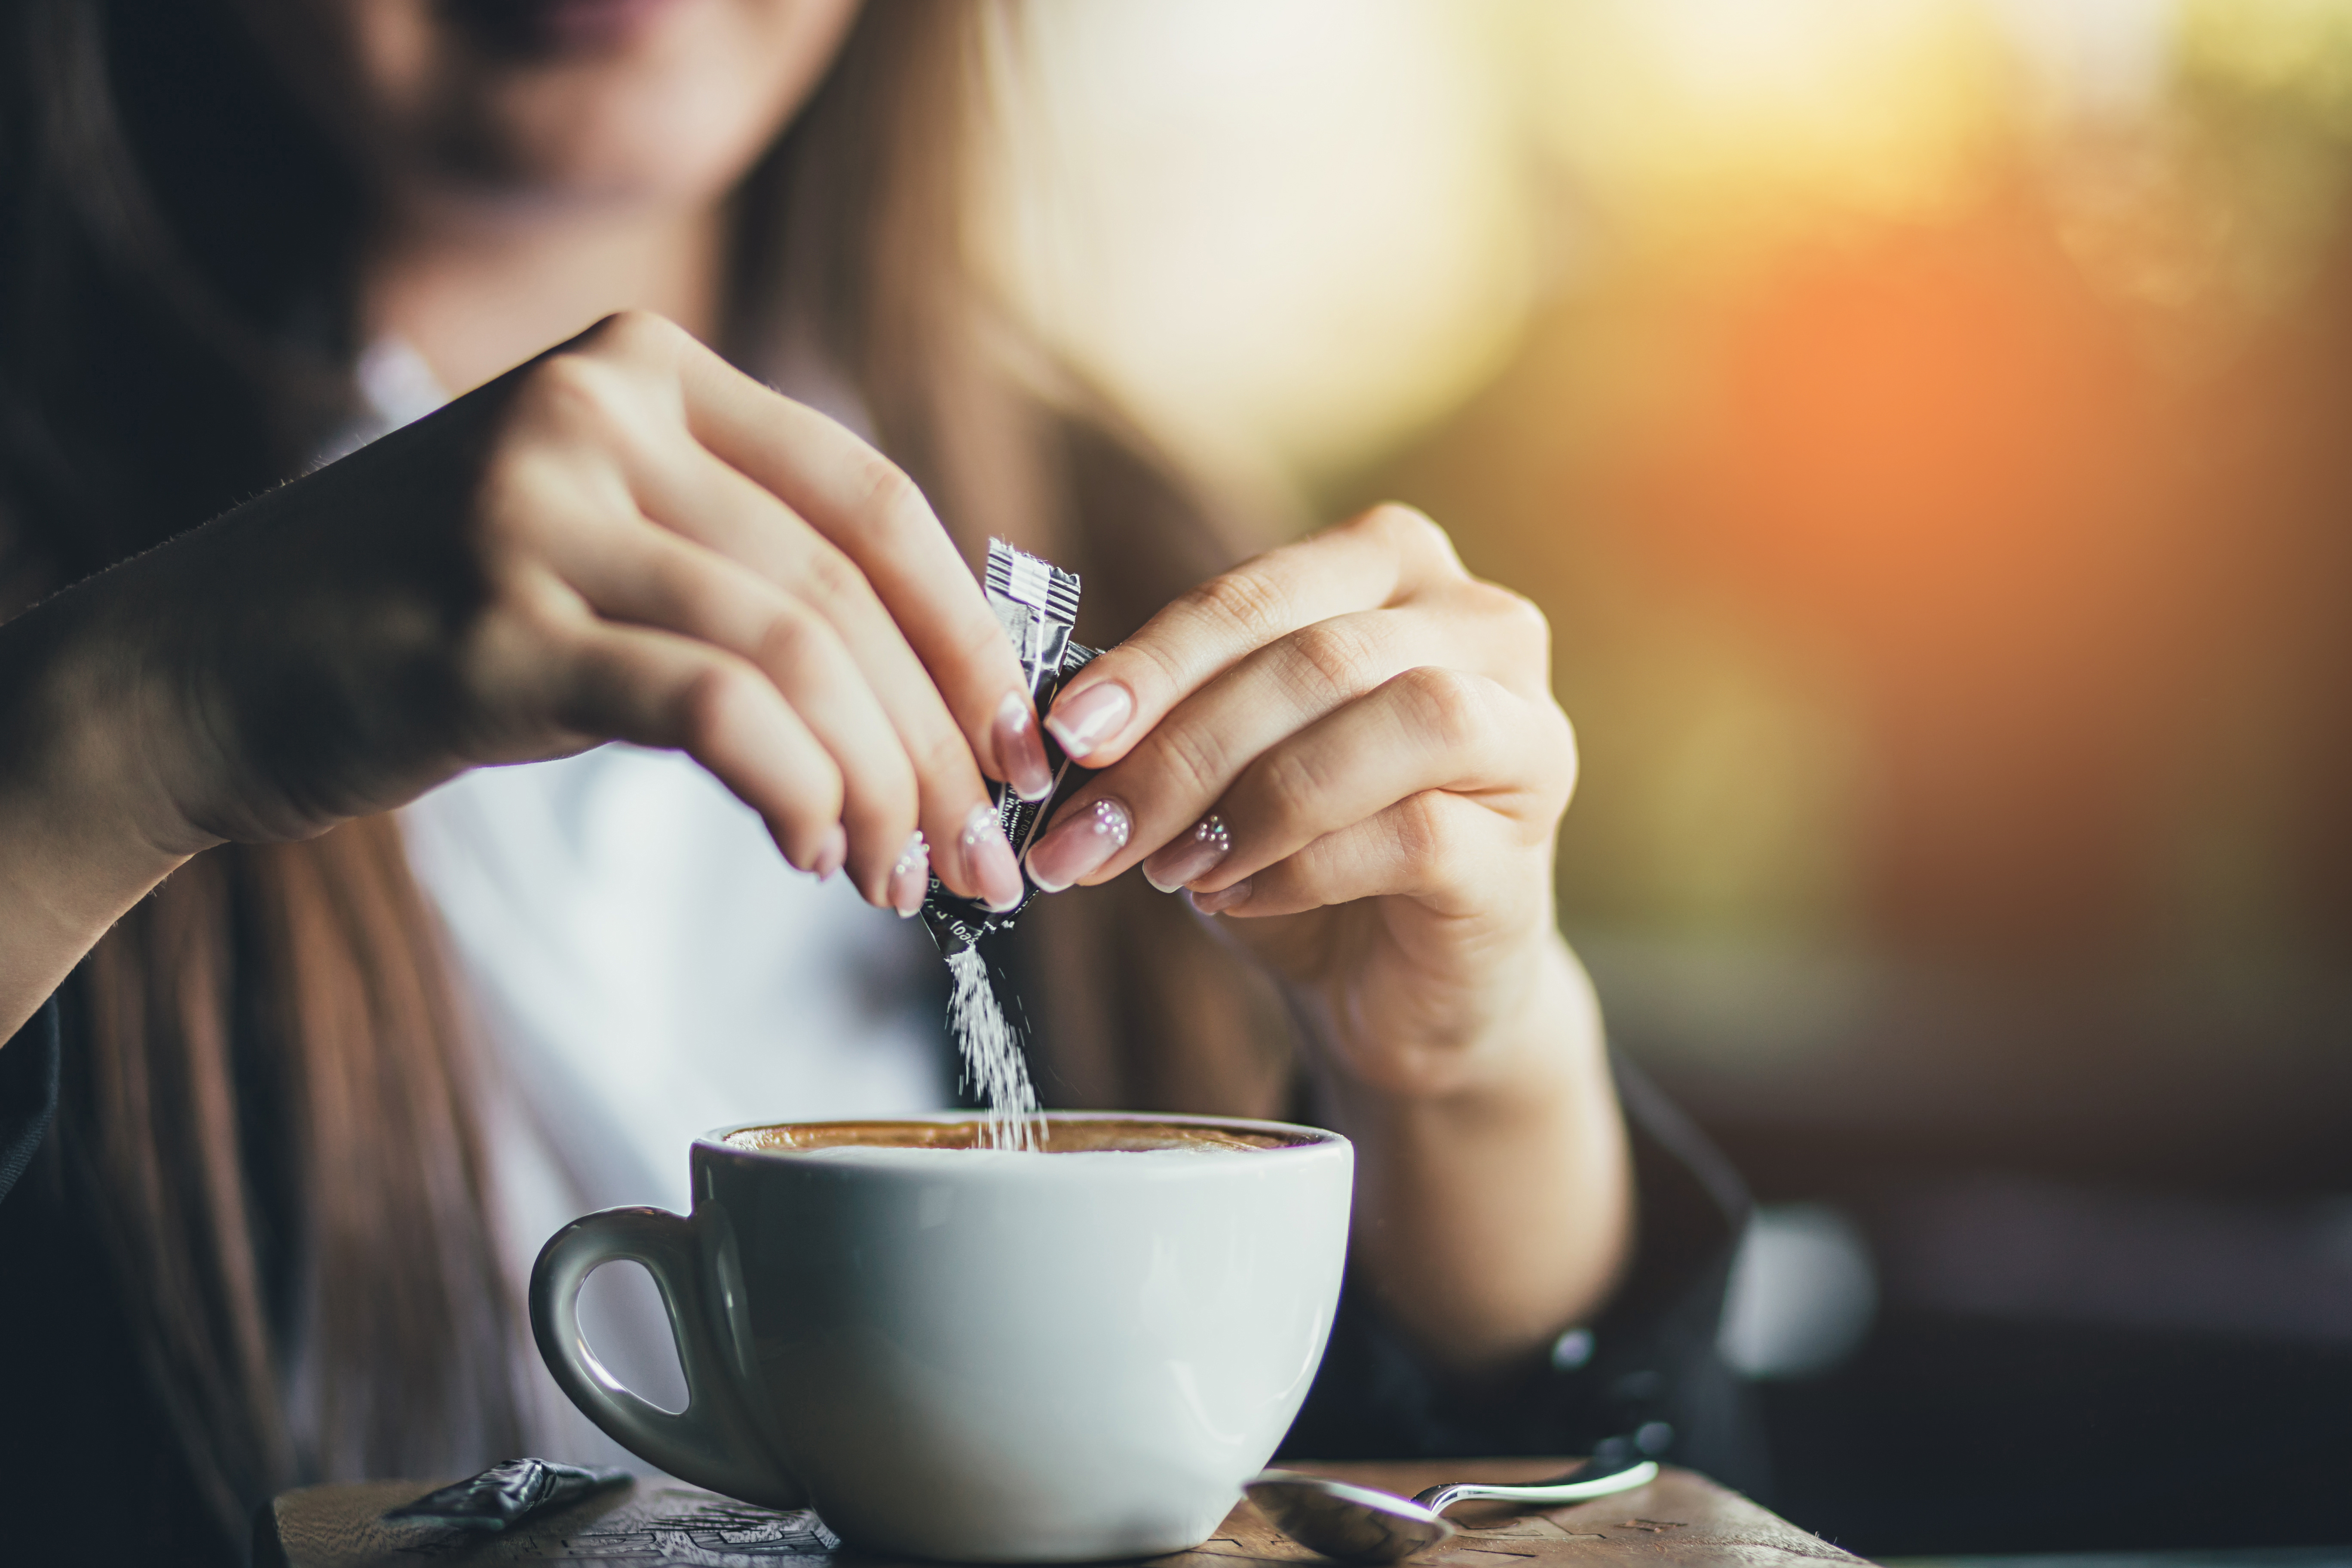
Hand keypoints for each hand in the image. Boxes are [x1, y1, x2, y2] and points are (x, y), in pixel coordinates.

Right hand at [1, 312, 1047, 948]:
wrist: (205, 667)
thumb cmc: (431, 619)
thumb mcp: (598, 542)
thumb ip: (741, 568)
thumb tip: (934, 693)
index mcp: (646, 369)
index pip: (873, 502)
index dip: (969, 636)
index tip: (1019, 747)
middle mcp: (597, 410)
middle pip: (845, 594)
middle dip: (939, 742)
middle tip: (979, 855)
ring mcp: (536, 511)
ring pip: (796, 655)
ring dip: (878, 786)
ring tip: (901, 877)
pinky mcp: (492, 629)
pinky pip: (711, 709)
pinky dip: (795, 789)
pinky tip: (815, 852)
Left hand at [1020, 504, 1578, 1097]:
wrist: (1395, 990)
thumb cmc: (1302, 851)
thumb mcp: (1221, 766)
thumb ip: (1167, 722)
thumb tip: (1060, 727)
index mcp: (1398, 570)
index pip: (1260, 596)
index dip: (1154, 662)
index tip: (1062, 735)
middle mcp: (1484, 627)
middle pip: (1318, 658)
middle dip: (1182, 748)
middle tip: (1088, 831)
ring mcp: (1525, 734)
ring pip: (1392, 722)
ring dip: (1252, 801)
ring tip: (1168, 867)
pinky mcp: (1525, 848)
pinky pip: (1414, 833)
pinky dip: (1302, 866)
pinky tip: (1234, 898)